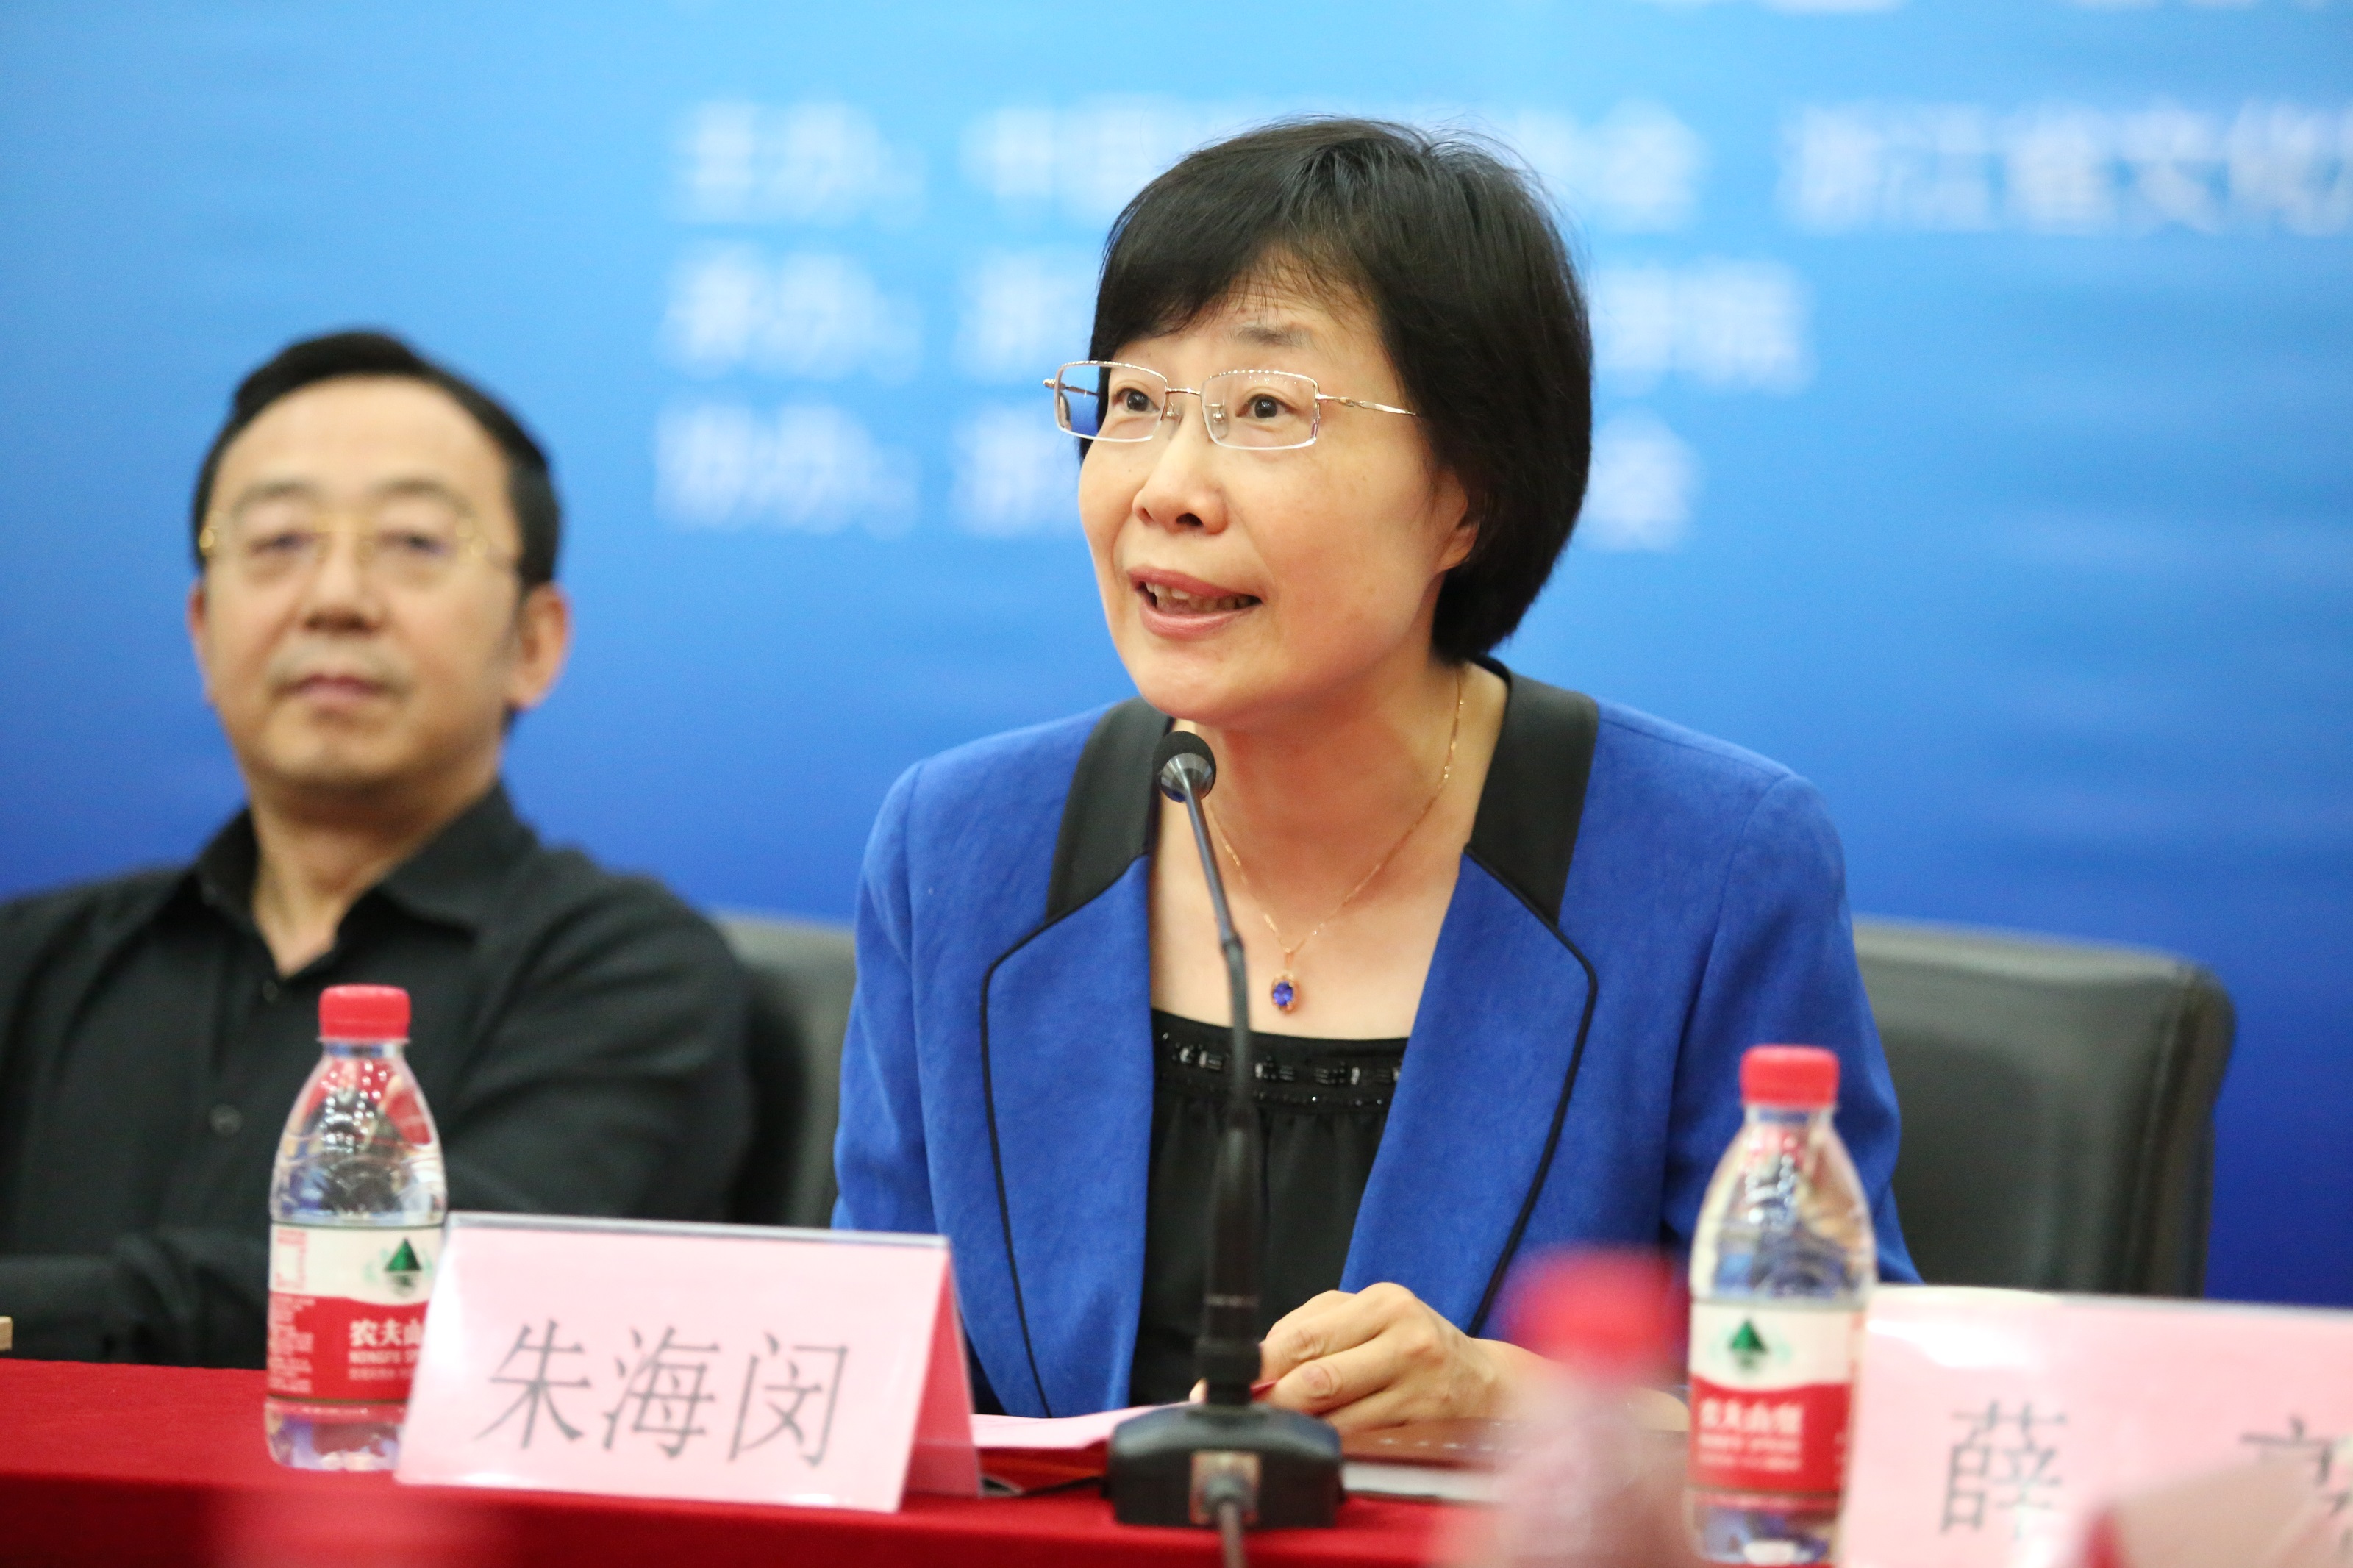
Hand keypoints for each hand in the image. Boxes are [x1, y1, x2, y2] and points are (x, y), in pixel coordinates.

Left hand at [1255, 1282, 1546, 1431]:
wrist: (1481, 1381)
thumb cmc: (1410, 1343)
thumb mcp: (1366, 1316)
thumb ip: (1309, 1331)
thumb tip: (1253, 1368)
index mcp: (1383, 1303)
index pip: (1303, 1337)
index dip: (1257, 1368)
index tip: (1222, 1387)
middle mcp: (1405, 1340)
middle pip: (1317, 1380)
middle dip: (1272, 1403)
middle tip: (1244, 1417)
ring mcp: (1418, 1388)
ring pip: (1336, 1419)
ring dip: (1298, 1429)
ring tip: (1279, 1430)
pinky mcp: (1423, 1428)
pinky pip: (1360, 1442)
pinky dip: (1330, 1445)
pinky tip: (1319, 1442)